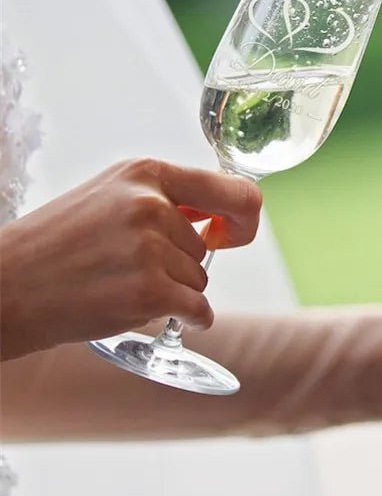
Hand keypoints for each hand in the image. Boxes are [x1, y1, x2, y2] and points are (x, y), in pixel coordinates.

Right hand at [0, 159, 261, 359]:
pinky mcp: (149, 293)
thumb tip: (222, 219)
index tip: (232, 235)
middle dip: (178, 265)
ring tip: (119, 284)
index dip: (243, 219)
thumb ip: (166, 200)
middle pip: (205, 249)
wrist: (5, 288)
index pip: (234, 191)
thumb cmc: (57, 244)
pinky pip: (198, 311)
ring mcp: (151, 249)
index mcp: (146, 174)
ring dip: (172, 292)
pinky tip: (150, 313)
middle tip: (127, 268)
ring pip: (199, 281)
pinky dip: (188, 321)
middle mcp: (152, 205)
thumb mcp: (110, 197)